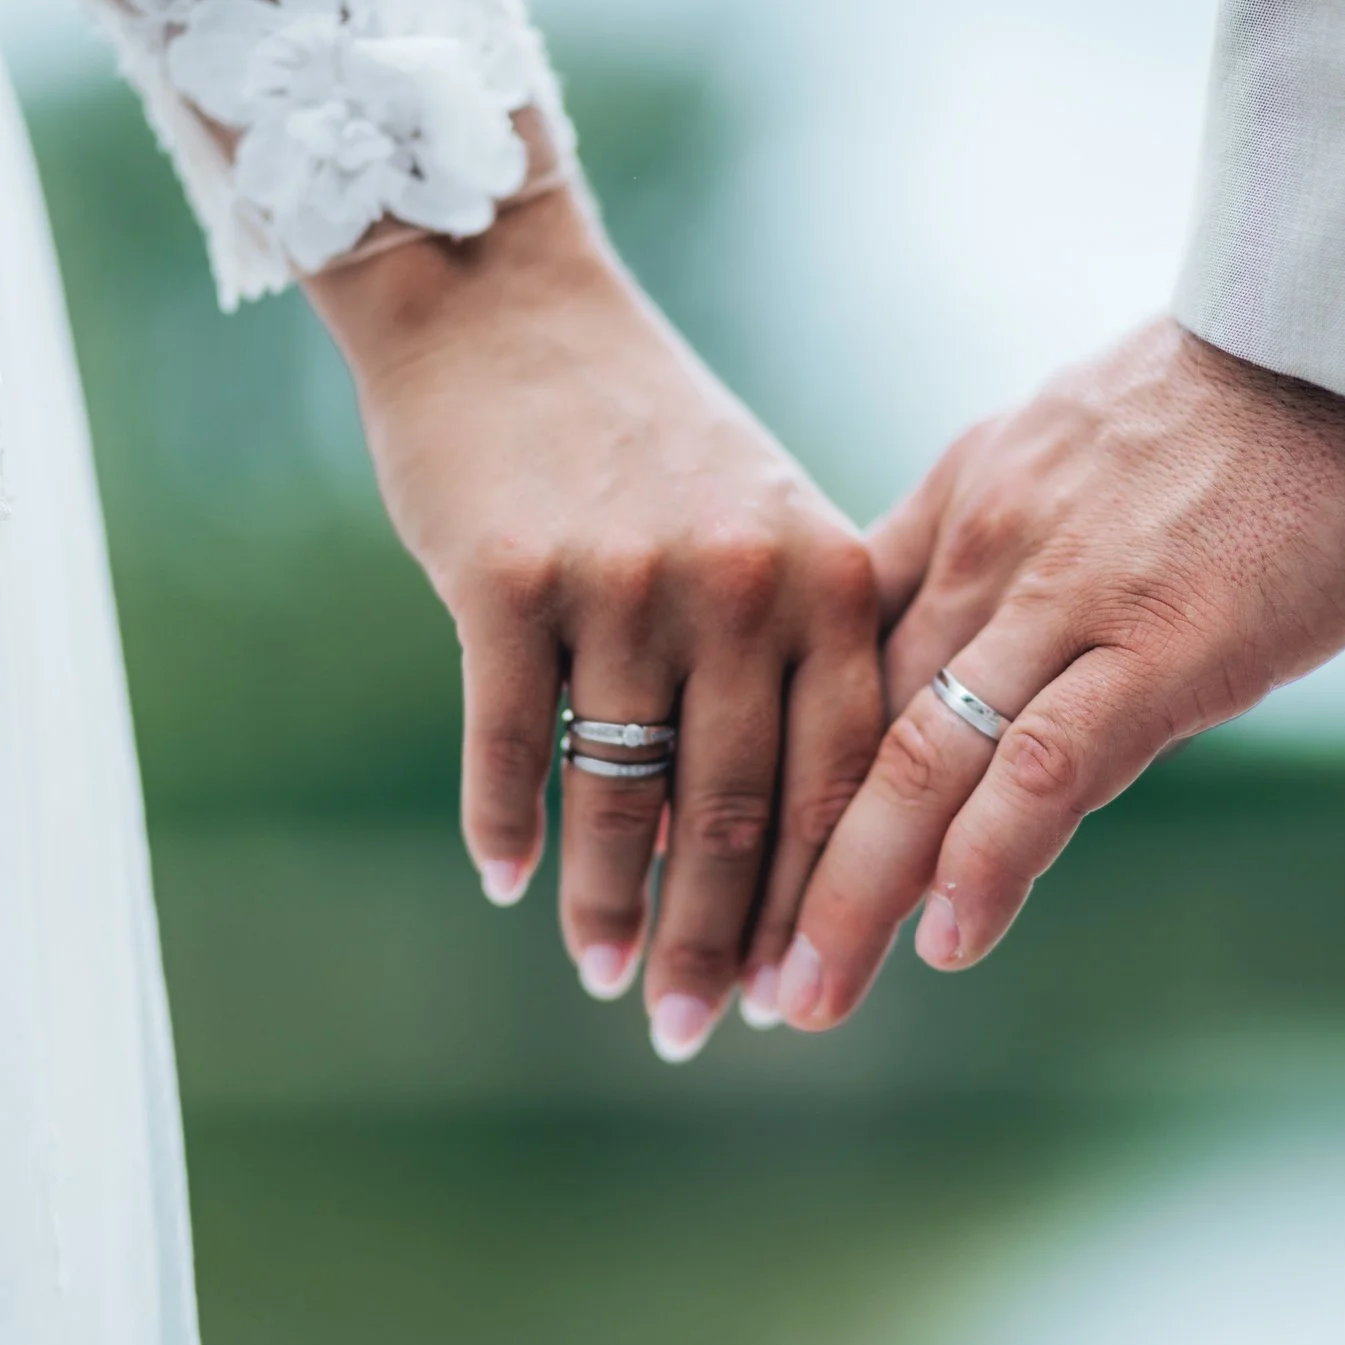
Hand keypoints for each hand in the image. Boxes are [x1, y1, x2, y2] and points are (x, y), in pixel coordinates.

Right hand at [308, 191, 882, 1060]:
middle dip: (720, 942)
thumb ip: (796, 658)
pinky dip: (507, 822)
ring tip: (609, 981)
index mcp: (824, 577)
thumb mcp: (761, 523)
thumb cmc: (645, 439)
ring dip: (611, 907)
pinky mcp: (506, 577)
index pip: (838, 780)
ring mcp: (622, 581)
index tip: (801, 997)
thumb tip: (797, 845)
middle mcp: (738, 583)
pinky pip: (511, 739)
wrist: (505, 308)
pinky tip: (507, 885)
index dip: (819, 901)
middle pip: (737, 810)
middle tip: (698, 1035)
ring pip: (624, 794)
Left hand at [776, 319, 1344, 1029]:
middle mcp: (983, 554)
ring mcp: (1067, 599)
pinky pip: (1045, 769)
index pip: (829, 670)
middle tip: (729, 973)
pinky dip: (984, 864)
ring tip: (800, 998)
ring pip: (917, 762)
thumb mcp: (1077, 455)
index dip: (766, 776)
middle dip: (776, 866)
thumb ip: (1015, 552)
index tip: (715, 864)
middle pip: (845, 732)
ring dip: (849, 895)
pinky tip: (943, 943)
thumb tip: (981, 652)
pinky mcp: (1164, 644)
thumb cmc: (1248, 401)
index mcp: (958, 510)